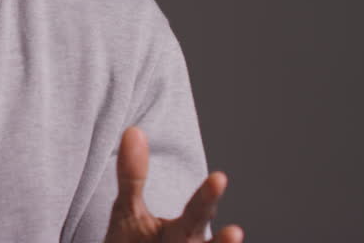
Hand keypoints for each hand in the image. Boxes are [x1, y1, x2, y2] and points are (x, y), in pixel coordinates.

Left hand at [103, 127, 243, 242]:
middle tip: (235, 231)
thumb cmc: (132, 242)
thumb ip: (133, 175)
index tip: (219, 177)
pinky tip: (223, 242)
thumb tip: (134, 131)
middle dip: (220, 242)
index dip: (206, 198)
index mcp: (182, 232)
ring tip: (233, 237)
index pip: (197, 213)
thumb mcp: (128, 210)